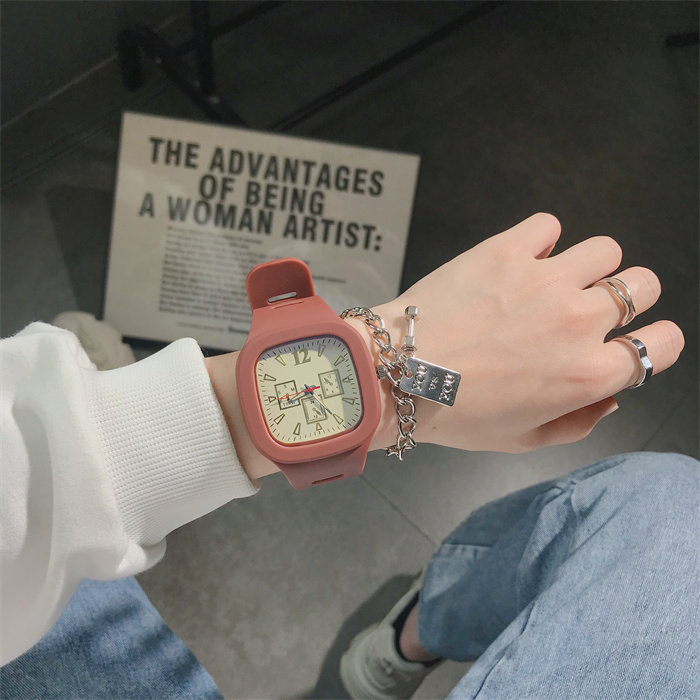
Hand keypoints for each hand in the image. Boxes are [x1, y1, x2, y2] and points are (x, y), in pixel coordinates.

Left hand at [348, 213, 684, 453]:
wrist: (396, 374)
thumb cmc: (456, 415)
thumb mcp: (524, 440)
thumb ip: (580, 421)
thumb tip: (610, 394)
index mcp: (588, 373)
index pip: (664, 344)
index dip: (655, 342)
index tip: (632, 341)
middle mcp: (579, 321)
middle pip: (644, 285)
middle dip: (627, 297)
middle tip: (590, 308)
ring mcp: (546, 279)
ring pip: (606, 249)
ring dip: (588, 266)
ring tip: (554, 280)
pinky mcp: (508, 249)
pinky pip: (549, 226)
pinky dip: (540, 241)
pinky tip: (519, 261)